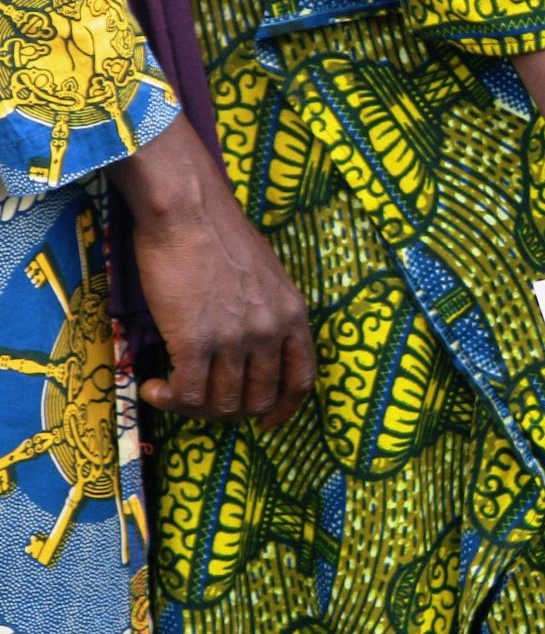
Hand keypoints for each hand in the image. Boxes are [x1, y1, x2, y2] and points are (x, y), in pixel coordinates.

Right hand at [109, 115, 314, 428]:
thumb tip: (252, 344)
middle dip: (230, 409)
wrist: (188, 211)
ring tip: (172, 392)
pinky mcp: (197, 341)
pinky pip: (189, 394)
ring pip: (224, 403)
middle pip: (259, 398)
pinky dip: (170, 400)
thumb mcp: (268, 275)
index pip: (301, 379)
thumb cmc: (219, 234)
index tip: (267, 421)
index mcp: (293, 315)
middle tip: (202, 399)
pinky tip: (153, 389)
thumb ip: (268, 311)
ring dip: (195, 408)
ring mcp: (236, 339)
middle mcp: (271, 332)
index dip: (284, 409)